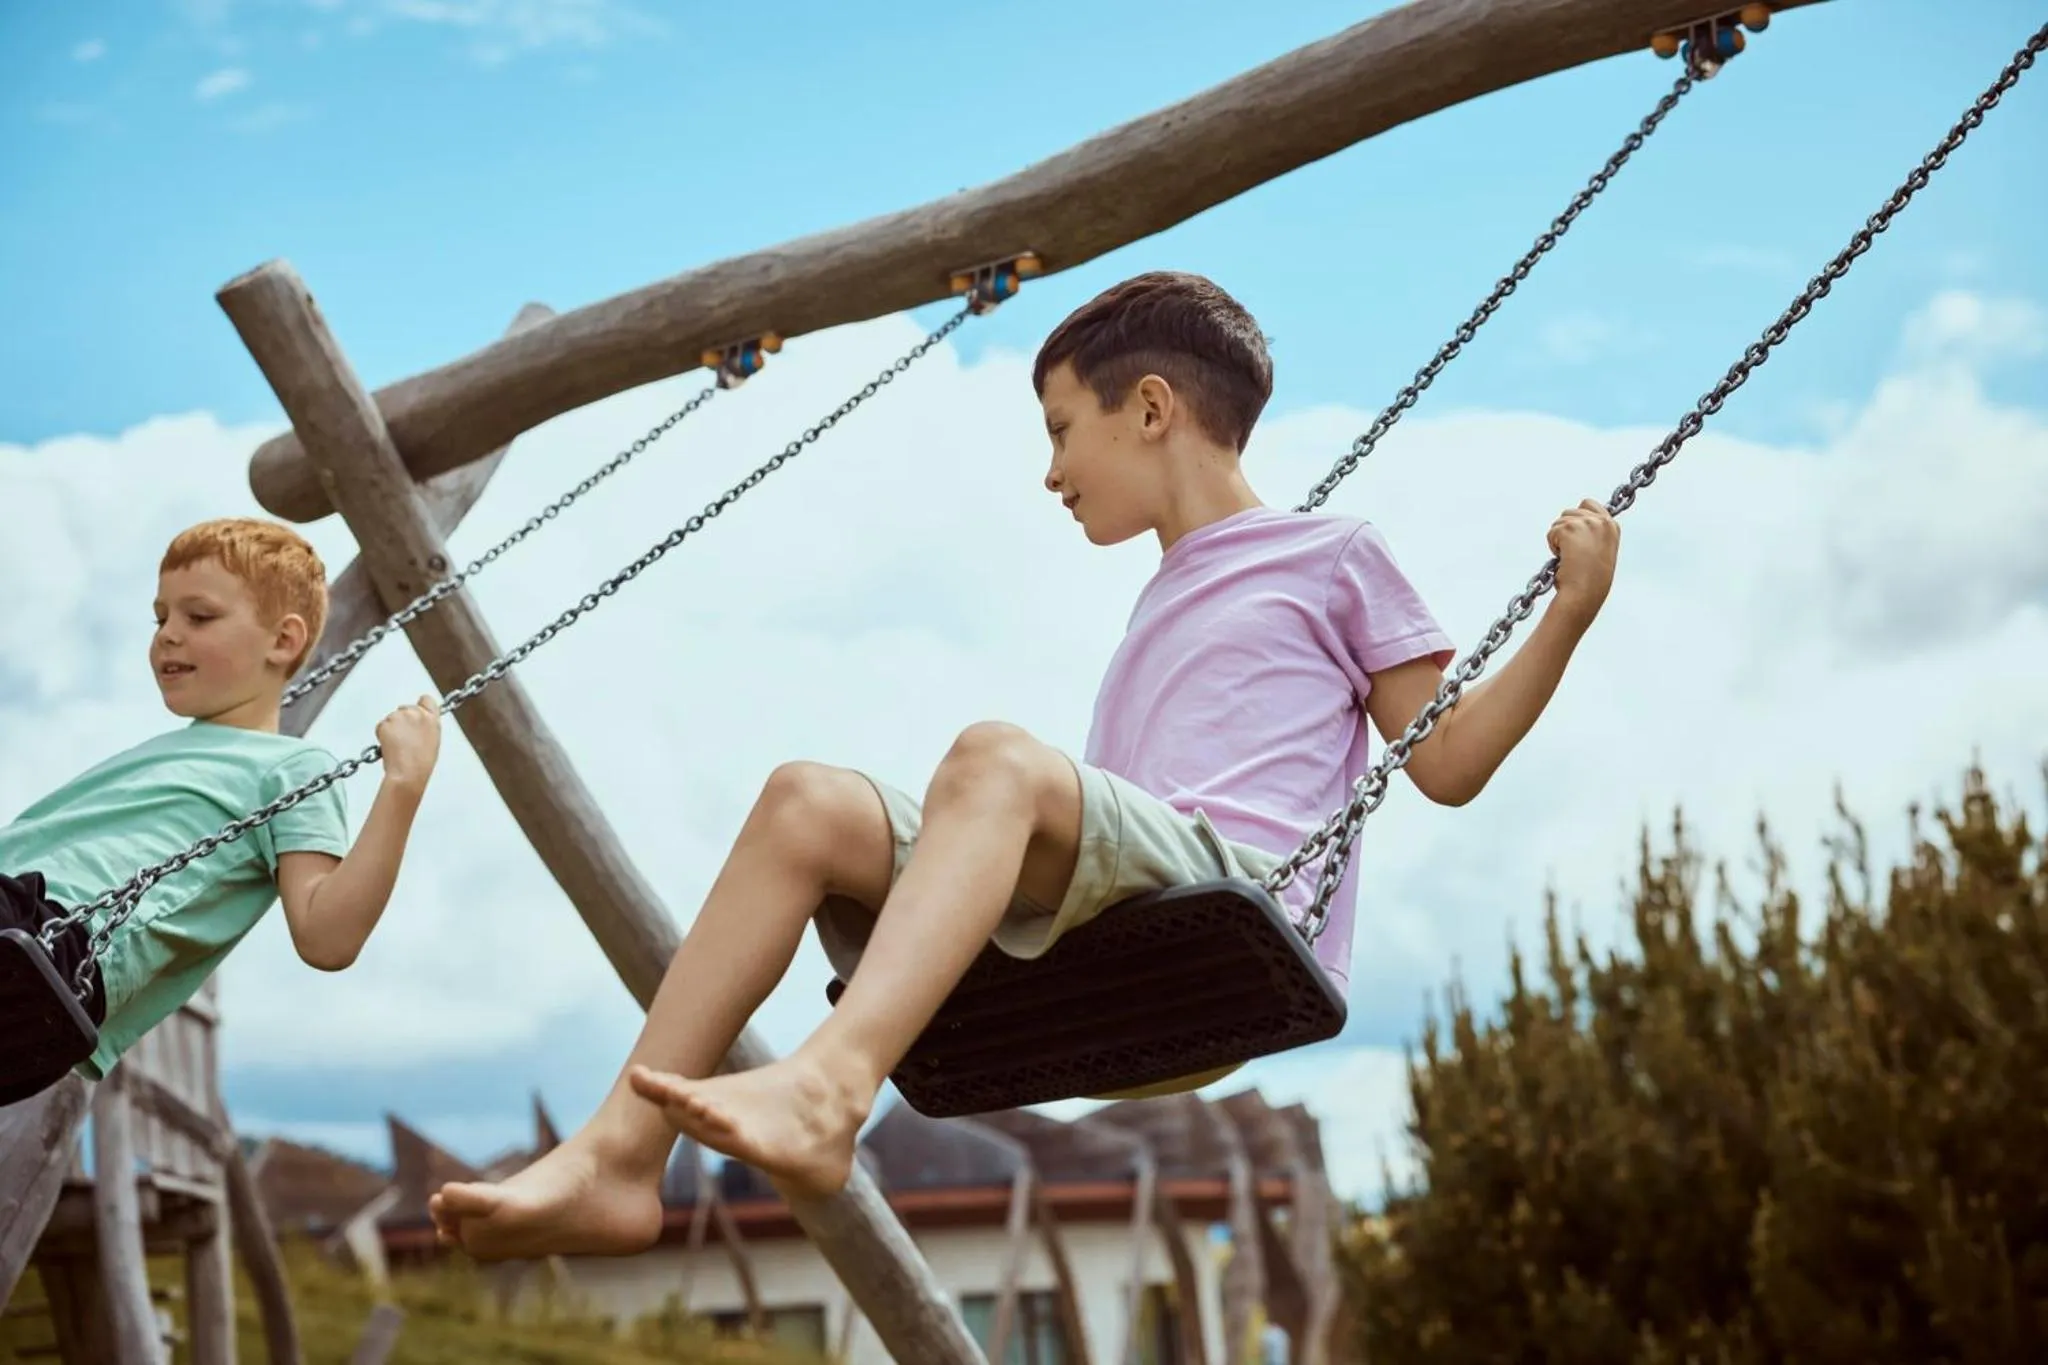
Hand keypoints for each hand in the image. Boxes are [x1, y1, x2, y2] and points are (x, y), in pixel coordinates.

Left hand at [377, 694, 442, 791]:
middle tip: (404, 738)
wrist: (407, 772)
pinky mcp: (385, 723)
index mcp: (431, 718)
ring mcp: (399, 717)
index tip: (417, 713)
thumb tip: (418, 722)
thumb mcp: (433, 740)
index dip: (421, 706)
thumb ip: (427, 725)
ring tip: (398, 746)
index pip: (426, 699)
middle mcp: (416, 713)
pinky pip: (381, 726)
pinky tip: (390, 746)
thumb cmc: (421, 762)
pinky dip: (382, 734)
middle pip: (405, 708)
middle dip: (402, 719)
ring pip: (392, 717)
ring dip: (392, 728)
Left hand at [1546, 498, 1618, 625]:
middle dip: (1565, 530)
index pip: (1588, 504)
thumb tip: (1573, 520)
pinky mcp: (1570, 529)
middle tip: (1572, 553)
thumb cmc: (1590, 579)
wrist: (1584, 592)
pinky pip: (1552, 532)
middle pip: (1570, 511)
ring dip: (1559, 539)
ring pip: (1559, 521)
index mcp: (1612, 526)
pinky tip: (1563, 559)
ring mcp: (1586, 523)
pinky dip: (1553, 546)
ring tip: (1570, 558)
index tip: (1575, 535)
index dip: (1577, 517)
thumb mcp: (1600, 551)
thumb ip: (1593, 533)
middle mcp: (1601, 521)